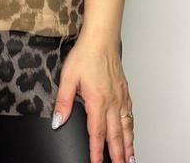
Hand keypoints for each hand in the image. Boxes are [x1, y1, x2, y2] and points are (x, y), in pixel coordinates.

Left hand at [51, 34, 134, 162]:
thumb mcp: (68, 77)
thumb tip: (57, 121)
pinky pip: (130, 114)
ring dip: (127, 145)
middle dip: (117, 155)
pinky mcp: (124, 90)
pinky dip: (131, 127)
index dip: (97, 152)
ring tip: (129, 158)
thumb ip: (63, 102)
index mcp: (97, 101)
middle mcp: (112, 102)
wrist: (101, 39)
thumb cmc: (85, 55)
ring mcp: (120, 96)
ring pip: (126, 127)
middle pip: (115, 135)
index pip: (97, 133)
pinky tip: (130, 131)